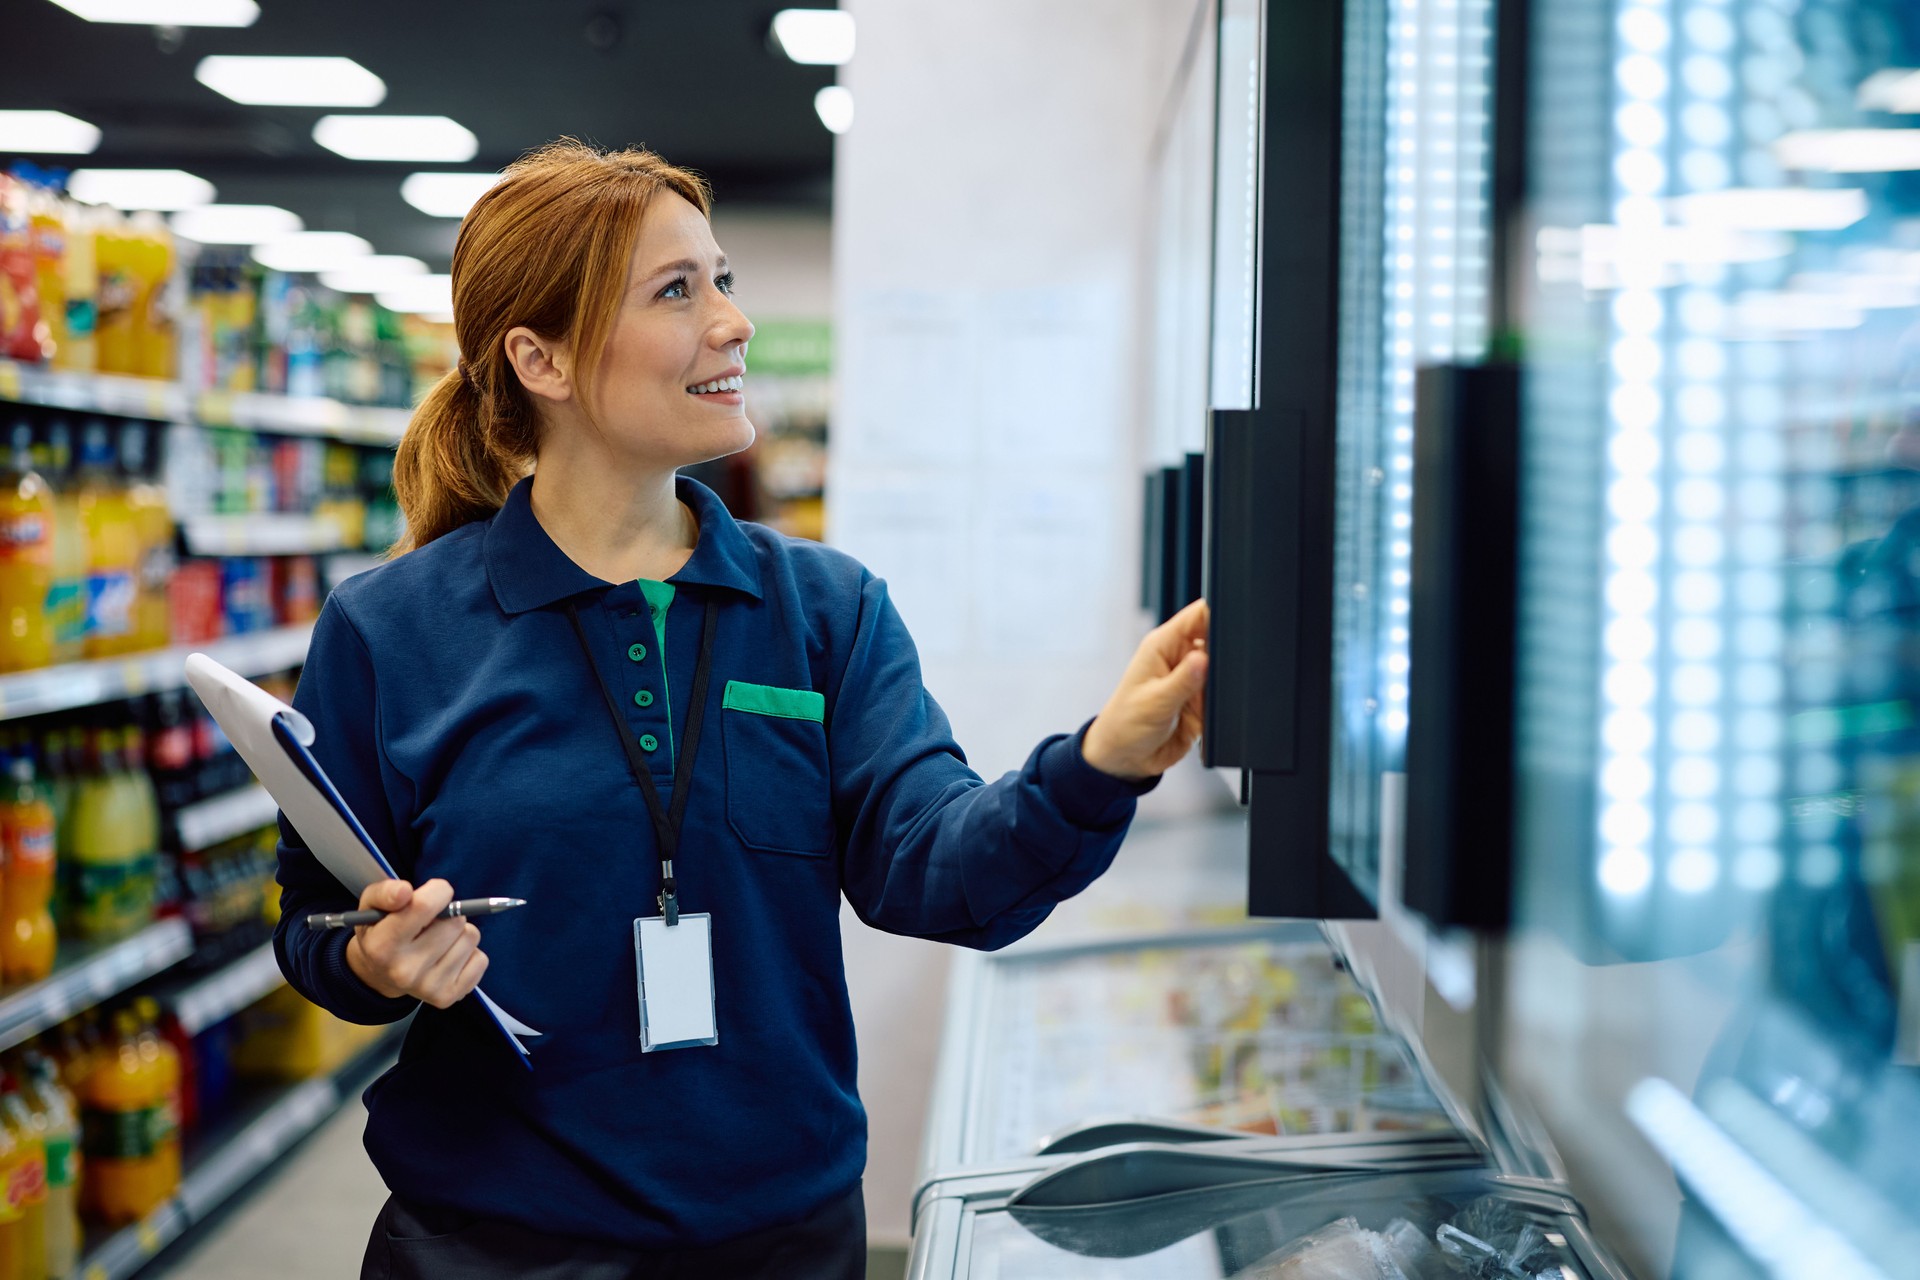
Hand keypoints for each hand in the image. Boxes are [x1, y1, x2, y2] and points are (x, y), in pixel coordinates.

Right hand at [344, 877, 488, 1008]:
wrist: (379, 974)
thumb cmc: (381, 929)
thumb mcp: (372, 905)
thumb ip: (385, 892)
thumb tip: (405, 892)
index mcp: (382, 946)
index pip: (424, 906)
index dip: (438, 891)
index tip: (436, 892)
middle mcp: (403, 971)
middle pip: (455, 921)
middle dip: (449, 913)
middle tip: (432, 922)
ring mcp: (427, 987)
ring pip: (470, 937)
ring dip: (459, 932)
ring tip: (438, 938)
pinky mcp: (448, 997)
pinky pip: (480, 959)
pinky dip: (469, 952)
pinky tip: (447, 956)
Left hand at [1081, 598, 1209, 781]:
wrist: (1127, 759)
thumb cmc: (1125, 725)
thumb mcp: (1155, 702)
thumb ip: (1183, 681)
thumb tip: (1204, 658)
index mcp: (1164, 646)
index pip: (1198, 616)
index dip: (1218, 614)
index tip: (1233, 628)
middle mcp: (1180, 659)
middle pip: (1217, 641)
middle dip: (1224, 657)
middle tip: (1212, 680)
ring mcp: (1192, 680)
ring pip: (1223, 671)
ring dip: (1221, 685)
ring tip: (1201, 703)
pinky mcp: (1201, 701)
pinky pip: (1221, 696)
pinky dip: (1221, 704)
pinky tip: (1206, 714)